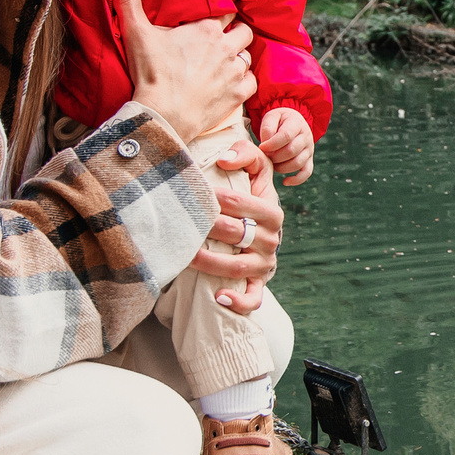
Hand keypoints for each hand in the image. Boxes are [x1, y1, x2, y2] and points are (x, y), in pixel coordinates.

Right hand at [115, 0, 253, 143]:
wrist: (163, 114)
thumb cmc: (152, 74)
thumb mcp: (137, 33)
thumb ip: (129, 1)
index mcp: (206, 29)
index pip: (225, 12)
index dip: (221, 14)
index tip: (215, 18)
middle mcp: (225, 47)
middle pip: (244, 32)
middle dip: (236, 33)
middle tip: (223, 39)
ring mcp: (233, 72)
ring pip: (248, 56)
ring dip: (239, 57)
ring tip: (227, 61)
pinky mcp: (237, 95)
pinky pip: (252, 82)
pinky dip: (246, 80)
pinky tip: (235, 81)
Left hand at [189, 140, 281, 303]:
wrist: (260, 231)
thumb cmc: (251, 198)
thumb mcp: (257, 171)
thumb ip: (246, 153)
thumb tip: (223, 159)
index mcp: (272, 212)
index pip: (242, 202)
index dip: (216, 198)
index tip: (192, 193)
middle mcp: (271, 239)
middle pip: (236, 232)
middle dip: (207, 227)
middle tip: (182, 223)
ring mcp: (265, 264)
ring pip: (238, 266)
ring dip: (211, 262)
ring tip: (187, 256)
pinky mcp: (258, 284)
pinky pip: (252, 298)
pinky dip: (238, 301)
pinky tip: (219, 298)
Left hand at [256, 107, 315, 185]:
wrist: (292, 122)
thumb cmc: (278, 121)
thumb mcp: (271, 117)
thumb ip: (267, 128)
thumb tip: (266, 145)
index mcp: (297, 123)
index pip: (286, 136)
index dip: (272, 144)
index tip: (261, 147)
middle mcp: (306, 137)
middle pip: (291, 151)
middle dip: (274, 156)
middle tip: (265, 156)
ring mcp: (309, 150)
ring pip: (297, 163)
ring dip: (281, 167)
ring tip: (272, 163)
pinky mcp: (309, 160)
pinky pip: (306, 173)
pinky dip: (296, 180)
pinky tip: (284, 181)